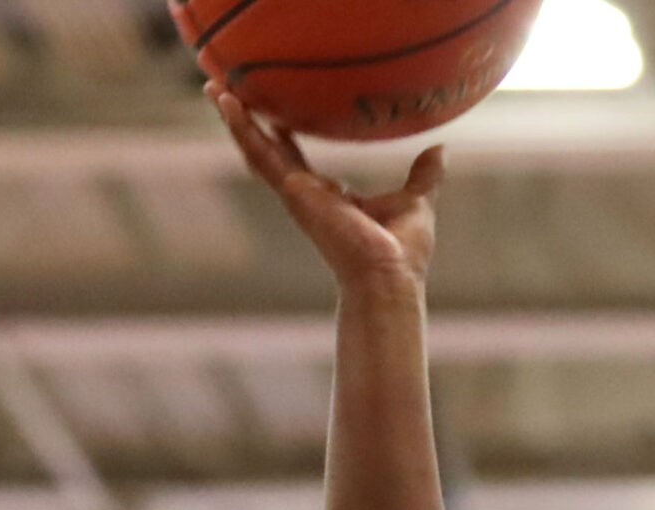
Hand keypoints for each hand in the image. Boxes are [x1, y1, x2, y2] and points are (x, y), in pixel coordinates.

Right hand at [211, 81, 442, 295]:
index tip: (276, 112)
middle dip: (250, 124)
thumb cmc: (402, 254)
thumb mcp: (415, 202)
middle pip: (271, 153)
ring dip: (237, 120)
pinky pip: (261, 154)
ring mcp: (298, 195)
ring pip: (258, 150)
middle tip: (229, 92)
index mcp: (332, 200)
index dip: (286, 135)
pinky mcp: (294, 192)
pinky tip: (228, 103)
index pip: (301, 161)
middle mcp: (309, 197)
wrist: (389, 277)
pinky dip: (244, 129)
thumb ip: (423, 176)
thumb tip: (439, 150)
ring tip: (215, 87)